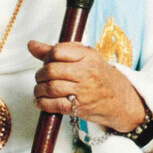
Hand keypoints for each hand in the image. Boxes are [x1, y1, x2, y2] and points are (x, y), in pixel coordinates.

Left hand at [28, 40, 145, 131]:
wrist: (121, 99)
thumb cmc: (99, 75)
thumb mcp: (83, 57)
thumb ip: (56, 50)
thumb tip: (31, 45)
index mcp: (87, 55)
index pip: (57, 51)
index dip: (46, 57)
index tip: (46, 62)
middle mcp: (86, 72)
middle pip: (51, 71)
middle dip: (40, 75)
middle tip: (41, 78)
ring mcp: (83, 91)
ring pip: (50, 88)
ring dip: (39, 90)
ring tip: (40, 89)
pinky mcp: (80, 108)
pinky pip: (55, 105)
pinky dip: (42, 104)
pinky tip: (40, 101)